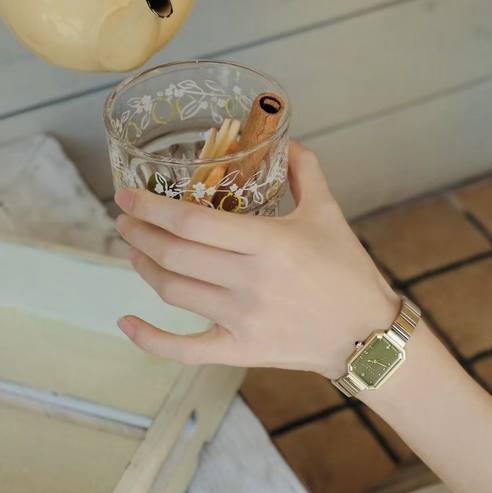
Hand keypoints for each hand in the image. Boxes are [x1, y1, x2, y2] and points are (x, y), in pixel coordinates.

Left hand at [115, 142, 399, 378]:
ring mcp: (242, 320)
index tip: (126, 195)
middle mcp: (250, 281)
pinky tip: (125, 322)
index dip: (151, 207)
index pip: (193, 222)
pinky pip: (183, 350)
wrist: (367, 334)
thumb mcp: (328, 213)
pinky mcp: (241, 351)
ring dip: (143, 267)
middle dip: (139, 233)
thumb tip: (284, 141)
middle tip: (124, 219)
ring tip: (135, 249)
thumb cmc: (348, 270)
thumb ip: (304, 171)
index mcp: (269, 243)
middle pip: (174, 255)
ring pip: (173, 292)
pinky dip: (149, 339)